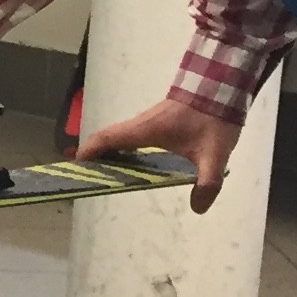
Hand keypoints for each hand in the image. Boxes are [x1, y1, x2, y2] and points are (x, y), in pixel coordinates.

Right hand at [79, 94, 243, 213]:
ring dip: (107, 154)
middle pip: (106, 139)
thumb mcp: (215, 154)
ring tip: (106, 177)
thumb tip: (197, 209)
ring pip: (118, 138)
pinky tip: (132, 166)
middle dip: (93, 158)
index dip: (89, 152)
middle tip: (88, 179)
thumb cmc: (214, 118)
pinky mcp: (156, 123)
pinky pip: (129, 137)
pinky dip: (121, 150)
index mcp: (145, 131)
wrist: (220, 87)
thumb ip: (208, 182)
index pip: (107, 138)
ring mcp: (146, 123)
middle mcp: (140, 125)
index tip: (76, 168)